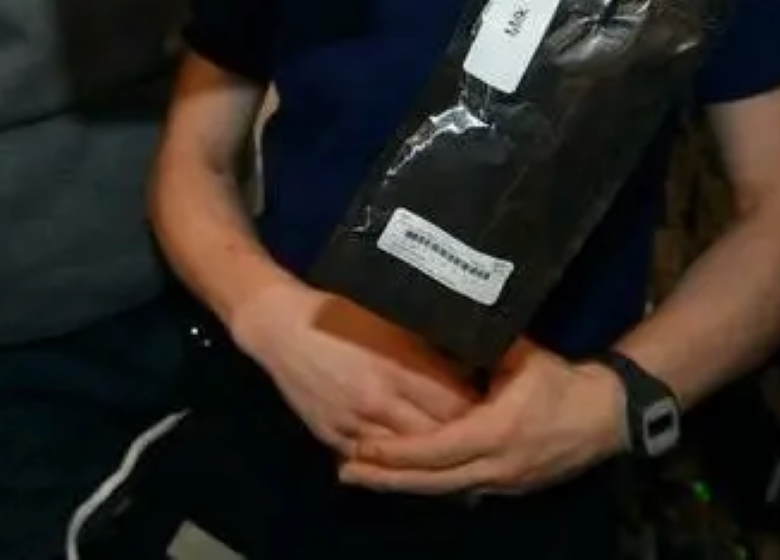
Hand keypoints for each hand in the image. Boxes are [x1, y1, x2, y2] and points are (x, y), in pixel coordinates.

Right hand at [233, 279, 477, 453]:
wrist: (281, 327)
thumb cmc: (341, 314)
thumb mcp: (391, 322)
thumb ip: (428, 349)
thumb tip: (469, 366)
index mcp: (398, 368)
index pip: (455, 406)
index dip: (480, 412)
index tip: (498, 409)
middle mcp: (380, 403)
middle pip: (436, 438)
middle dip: (462, 440)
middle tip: (484, 439)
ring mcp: (355, 425)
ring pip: (407, 458)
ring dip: (431, 458)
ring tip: (456, 456)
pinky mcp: (334, 438)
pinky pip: (374, 462)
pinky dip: (396, 464)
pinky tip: (414, 464)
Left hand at [339, 340, 624, 495]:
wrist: (608, 417)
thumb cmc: (562, 382)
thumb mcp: (521, 357)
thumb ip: (481, 344)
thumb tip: (444, 319)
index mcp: (494, 433)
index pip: (435, 449)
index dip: (397, 451)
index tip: (362, 447)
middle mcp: (494, 466)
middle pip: (431, 480)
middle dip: (386, 478)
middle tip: (344, 472)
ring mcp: (502, 482)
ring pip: (443, 490)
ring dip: (403, 485)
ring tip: (363, 477)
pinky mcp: (509, 487)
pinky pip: (461, 489)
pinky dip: (431, 485)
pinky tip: (406, 480)